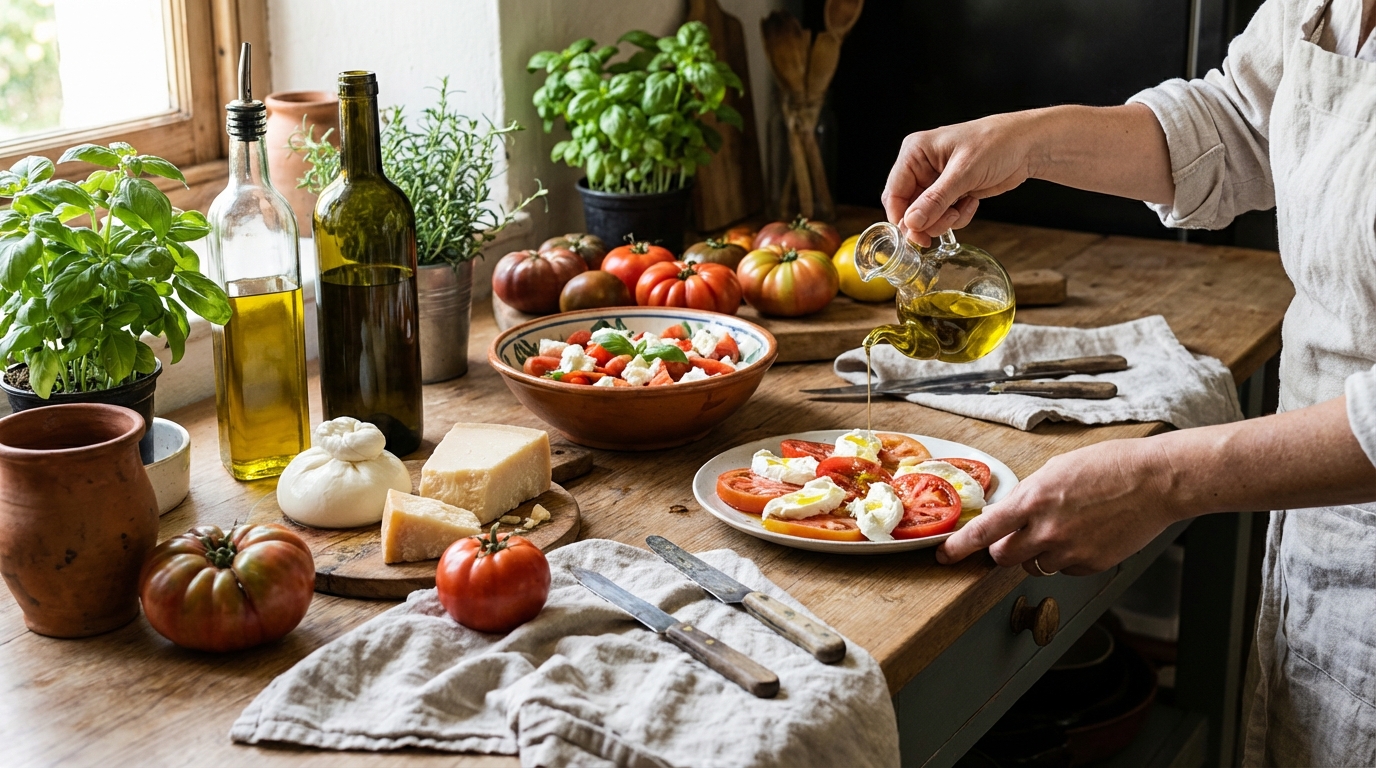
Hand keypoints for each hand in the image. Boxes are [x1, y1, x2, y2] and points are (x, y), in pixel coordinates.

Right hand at [881, 112, 1038, 245]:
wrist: (1027, 146)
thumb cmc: (997, 143)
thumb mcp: (964, 172)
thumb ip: (936, 199)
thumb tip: (911, 222)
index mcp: (915, 152)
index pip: (894, 192)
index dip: (902, 217)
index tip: (915, 235)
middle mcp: (921, 167)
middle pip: (908, 208)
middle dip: (927, 220)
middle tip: (945, 225)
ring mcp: (935, 181)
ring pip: (925, 216)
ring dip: (945, 220)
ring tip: (963, 206)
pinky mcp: (950, 193)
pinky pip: (943, 216)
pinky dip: (958, 216)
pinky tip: (971, 201)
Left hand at [935, 438, 1181, 575]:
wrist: (1156, 481)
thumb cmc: (1110, 466)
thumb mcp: (1057, 469)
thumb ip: (1030, 493)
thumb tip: (1011, 512)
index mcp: (1034, 500)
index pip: (984, 532)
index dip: (959, 547)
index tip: (945, 555)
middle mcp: (1047, 531)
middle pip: (1003, 557)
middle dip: (1002, 549)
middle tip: (1016, 535)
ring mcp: (1070, 551)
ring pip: (1034, 565)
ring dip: (1036, 553)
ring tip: (1063, 527)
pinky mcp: (1091, 564)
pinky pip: (1064, 568)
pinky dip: (1066, 557)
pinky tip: (1085, 535)